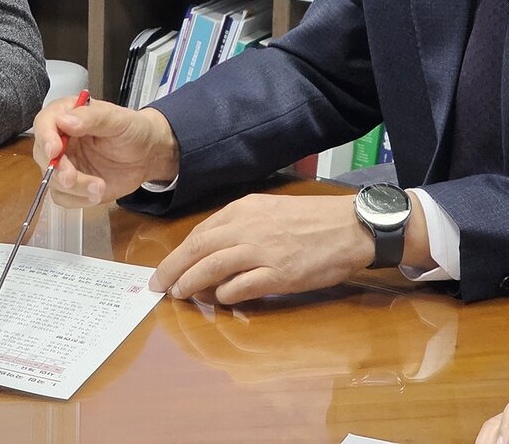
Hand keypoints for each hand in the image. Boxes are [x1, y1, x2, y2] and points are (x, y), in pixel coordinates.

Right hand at [30, 99, 178, 206]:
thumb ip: (93, 117)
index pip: (44, 123)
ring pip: (51, 179)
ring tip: (99, 188)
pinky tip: (97, 194)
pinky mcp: (72, 185)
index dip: (45, 137)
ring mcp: (65, 163)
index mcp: (68, 114)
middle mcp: (61, 139)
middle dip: (57, 170)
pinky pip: (62, 197)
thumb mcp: (118, 119)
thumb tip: (64, 121)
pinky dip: (77, 200)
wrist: (148, 155)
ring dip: (73, 188)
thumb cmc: (133, 130)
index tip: (55, 150)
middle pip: (43, 155)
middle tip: (72, 179)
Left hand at [149, 193, 377, 303]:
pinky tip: (219, 299)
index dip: (179, 252)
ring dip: (190, 283)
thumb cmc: (312, 220)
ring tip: (179, 294)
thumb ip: (241, 226)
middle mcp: (247, 227)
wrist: (350, 227)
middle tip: (158, 285)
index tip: (168, 266)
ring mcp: (262, 251)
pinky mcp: (278, 274)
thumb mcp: (270, 210)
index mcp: (244, 209)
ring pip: (211, 267)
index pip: (200, 232)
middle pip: (197, 249)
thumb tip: (213, 250)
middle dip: (172, 268)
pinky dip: (224, 295)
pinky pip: (240, 287)